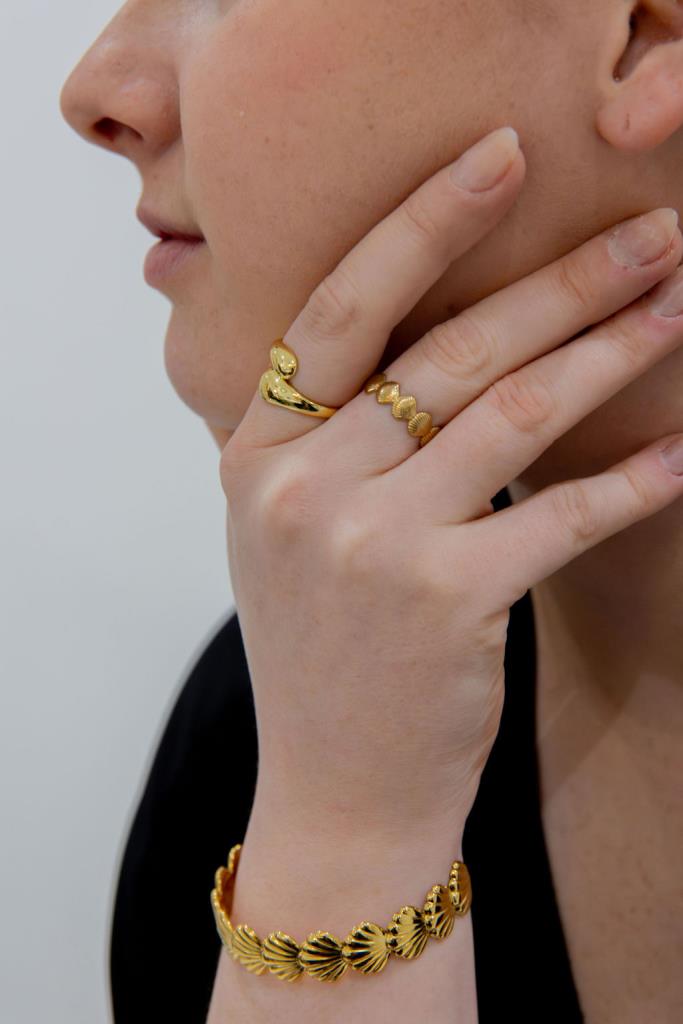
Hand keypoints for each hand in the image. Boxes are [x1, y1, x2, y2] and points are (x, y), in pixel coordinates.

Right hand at [219, 126, 682, 845]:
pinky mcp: (444, 601)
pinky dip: (632, 480)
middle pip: (446, 350)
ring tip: (673, 308)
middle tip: (648, 234)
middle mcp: (299, 485)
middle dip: (560, 281)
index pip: (341, 308)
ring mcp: (367, 541)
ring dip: (606, 354)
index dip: (423, 225)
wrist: (335, 787)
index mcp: (255, 451)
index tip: (500, 159)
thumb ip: (329, 435)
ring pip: (510, 415)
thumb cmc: (325, 649)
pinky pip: (559, 515)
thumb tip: (427, 343)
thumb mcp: (289, 528)